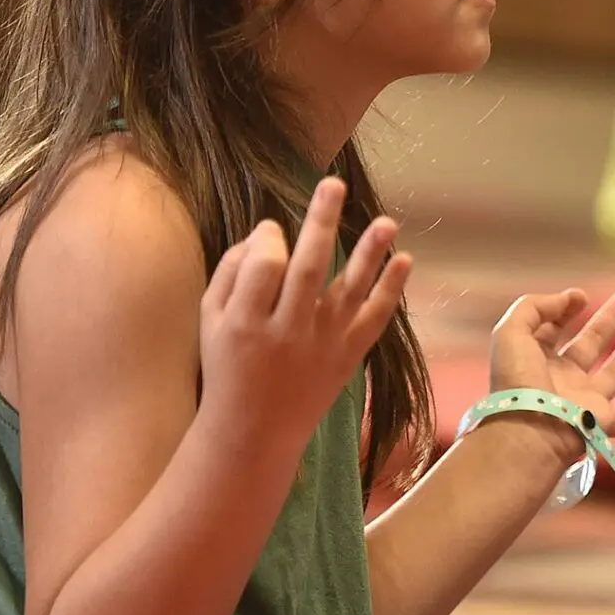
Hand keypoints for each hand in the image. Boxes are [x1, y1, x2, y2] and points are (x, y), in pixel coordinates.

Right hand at [199, 178, 409, 448]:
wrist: (254, 431)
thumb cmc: (227, 366)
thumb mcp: (209, 321)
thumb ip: (230, 274)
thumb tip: (264, 232)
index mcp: (245, 322)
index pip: (265, 266)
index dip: (270, 239)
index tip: (273, 230)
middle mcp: (286, 333)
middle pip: (307, 269)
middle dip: (320, 224)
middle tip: (334, 183)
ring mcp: (321, 346)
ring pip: (348, 292)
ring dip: (369, 254)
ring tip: (387, 221)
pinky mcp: (348, 358)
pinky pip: (374, 321)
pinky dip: (391, 291)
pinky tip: (405, 259)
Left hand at [482, 287, 614, 468]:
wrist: (529, 431)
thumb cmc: (517, 382)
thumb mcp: (511, 332)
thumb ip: (534, 307)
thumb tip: (571, 298)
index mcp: (535, 359)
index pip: (551, 329)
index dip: (564, 309)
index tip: (581, 297)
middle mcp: (561, 378)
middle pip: (589, 342)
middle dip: (609, 319)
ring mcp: (583, 400)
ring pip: (611, 374)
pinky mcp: (601, 421)